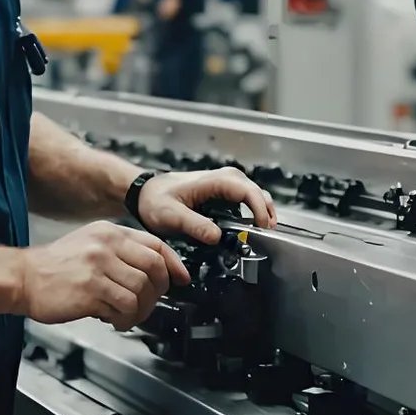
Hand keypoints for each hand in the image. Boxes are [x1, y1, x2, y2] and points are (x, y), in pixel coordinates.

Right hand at [18, 221, 189, 330]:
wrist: (22, 277)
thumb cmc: (54, 267)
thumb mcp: (90, 244)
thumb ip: (120, 252)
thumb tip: (153, 272)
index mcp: (109, 232)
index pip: (156, 244)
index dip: (173, 265)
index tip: (180, 279)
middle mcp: (106, 245)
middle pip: (154, 268)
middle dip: (158, 291)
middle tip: (149, 303)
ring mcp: (98, 266)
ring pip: (142, 290)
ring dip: (141, 310)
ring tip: (127, 316)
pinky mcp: (90, 290)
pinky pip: (125, 307)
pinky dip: (126, 319)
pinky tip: (115, 321)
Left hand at [136, 167, 277, 244]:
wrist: (146, 192)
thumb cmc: (156, 200)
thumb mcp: (171, 215)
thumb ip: (194, 225)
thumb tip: (217, 236)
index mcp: (213, 181)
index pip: (247, 191)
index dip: (260, 208)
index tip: (262, 227)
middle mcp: (223, 178)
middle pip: (256, 191)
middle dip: (266, 211)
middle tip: (268, 233)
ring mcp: (225, 183)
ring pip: (254, 194)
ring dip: (263, 210)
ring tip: (265, 231)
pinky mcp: (223, 192)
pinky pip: (246, 199)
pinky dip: (254, 210)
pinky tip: (254, 225)